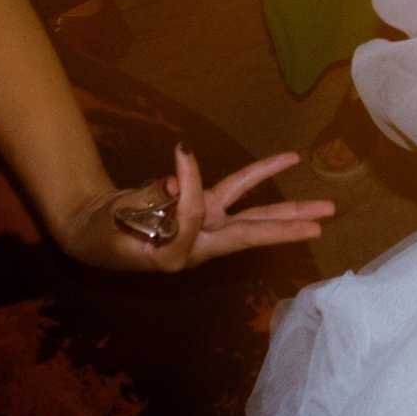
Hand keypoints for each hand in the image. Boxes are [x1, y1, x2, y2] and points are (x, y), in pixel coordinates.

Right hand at [61, 146, 332, 273]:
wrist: (91, 231)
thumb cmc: (102, 234)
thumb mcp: (120, 221)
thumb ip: (151, 200)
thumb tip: (179, 178)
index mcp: (177, 255)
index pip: (194, 219)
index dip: (187, 189)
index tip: (175, 161)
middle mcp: (201, 245)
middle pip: (250, 235)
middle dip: (285, 229)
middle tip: (322, 223)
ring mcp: (206, 227)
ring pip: (253, 217)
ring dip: (288, 211)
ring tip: (325, 209)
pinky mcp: (204, 209)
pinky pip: (235, 188)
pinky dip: (258, 173)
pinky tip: (286, 160)